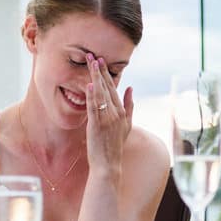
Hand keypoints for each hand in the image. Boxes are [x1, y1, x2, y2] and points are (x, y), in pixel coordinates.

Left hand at [84, 53, 132, 175]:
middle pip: (108, 88)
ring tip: (91, 63)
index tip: (101, 61)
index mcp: (122, 112)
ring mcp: (108, 119)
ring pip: (101, 94)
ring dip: (96, 77)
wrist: (109, 165)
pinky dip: (92, 95)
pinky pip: (94, 107)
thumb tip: (130, 88)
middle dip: (100, 71)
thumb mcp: (127, 125)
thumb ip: (129, 106)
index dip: (107, 74)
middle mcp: (116, 113)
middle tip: (93, 56)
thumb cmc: (114, 146)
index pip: (114, 89)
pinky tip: (89, 84)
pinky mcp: (97, 125)